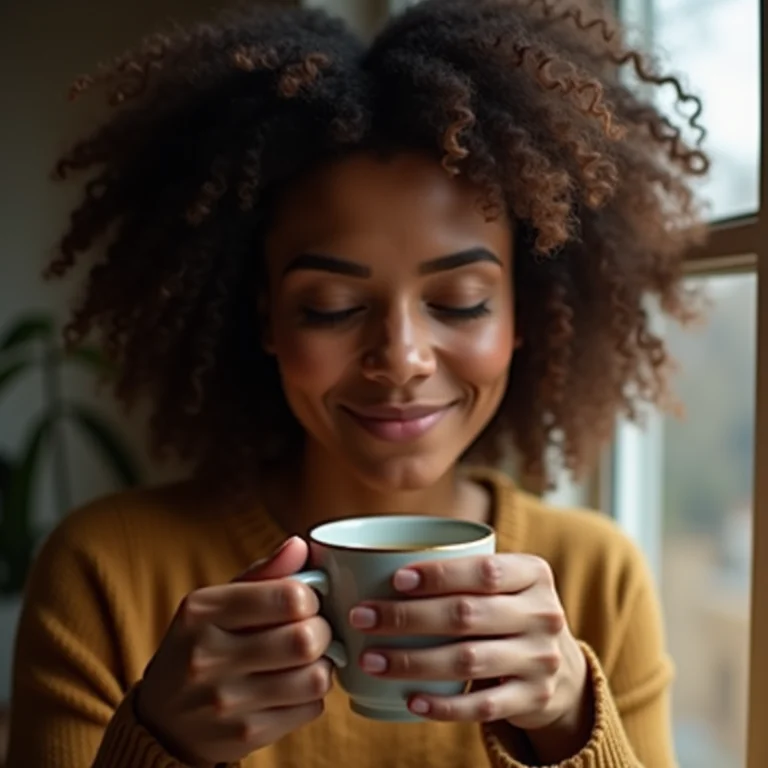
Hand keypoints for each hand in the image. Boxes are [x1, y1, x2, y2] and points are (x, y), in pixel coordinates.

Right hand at [135, 537, 332, 766]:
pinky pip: (310, 709)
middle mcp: (208, 657)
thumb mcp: (217, 603)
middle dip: (322, 631)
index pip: (288, 597)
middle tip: (313, 630)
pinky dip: (311, 696)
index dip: (310, 597)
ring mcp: (225, 702)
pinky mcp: (244, 736)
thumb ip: (263, 573)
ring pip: (315, 677)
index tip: (304, 602)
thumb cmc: (202, 646)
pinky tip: (292, 688)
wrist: (163, 721)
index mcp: (202, 612)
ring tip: (306, 659)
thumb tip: (300, 545)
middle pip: (305, 639)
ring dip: (321, 665)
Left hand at [348, 554, 588, 730]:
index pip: (484, 571)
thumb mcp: (504, 582)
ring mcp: (541, 660)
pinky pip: (482, 706)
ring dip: (412, 661)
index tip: (394, 580)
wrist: (561, 666)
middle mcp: (543, 614)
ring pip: (467, 661)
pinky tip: (410, 700)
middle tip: (361, 618)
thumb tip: (373, 563)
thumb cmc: (508, 610)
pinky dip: (443, 705)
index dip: (438, 575)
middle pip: (466, 615)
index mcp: (534, 574)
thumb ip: (461, 571)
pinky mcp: (534, 699)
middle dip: (406, 617)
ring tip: (370, 659)